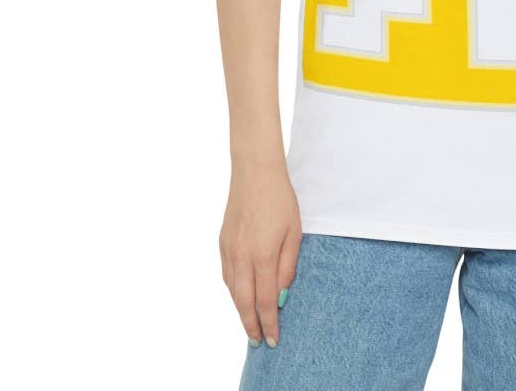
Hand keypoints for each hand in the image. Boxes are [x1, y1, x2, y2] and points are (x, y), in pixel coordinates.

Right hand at [219, 165, 301, 346]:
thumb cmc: (280, 199)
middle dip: (251, 325)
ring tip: (249, 325)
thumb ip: (287, 266)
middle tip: (258, 342)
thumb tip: (281, 295)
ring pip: (232, 291)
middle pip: (243, 302)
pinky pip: (226, 275)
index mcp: (262, 256)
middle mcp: (241, 257)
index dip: (269, 323)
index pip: (265, 301)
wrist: (254, 172)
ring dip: (240, 311)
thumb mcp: (294, 232)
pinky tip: (239, 296)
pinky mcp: (222, 242)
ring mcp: (228, 250)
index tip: (273, 340)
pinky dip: (233, 291)